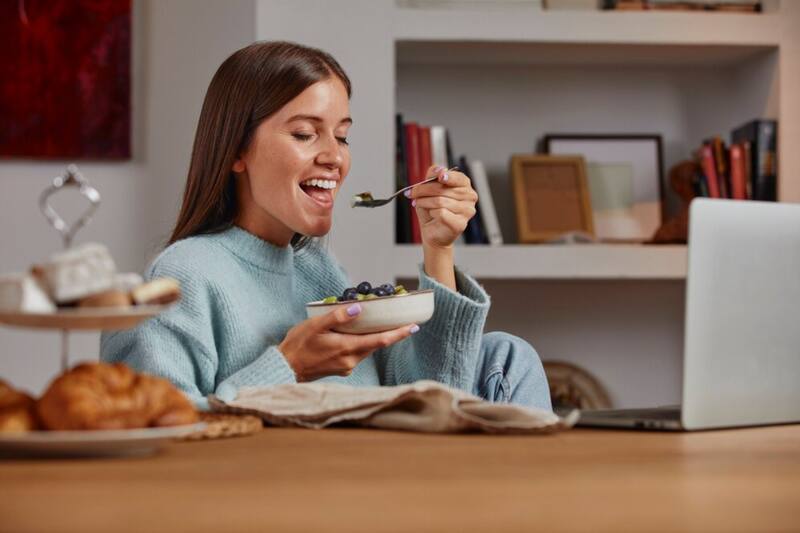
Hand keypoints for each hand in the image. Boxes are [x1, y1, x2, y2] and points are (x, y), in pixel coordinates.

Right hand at [278, 303, 417, 381]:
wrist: (285, 367)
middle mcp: (351, 360)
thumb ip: (338, 317)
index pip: (380, 341)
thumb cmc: (298, 345)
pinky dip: (363, 342)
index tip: (414, 327)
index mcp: (347, 348)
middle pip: (377, 345)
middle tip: (403, 320)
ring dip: (377, 338)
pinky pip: (358, 353)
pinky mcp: (342, 368)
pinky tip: (359, 334)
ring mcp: (347, 366)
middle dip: (391, 333)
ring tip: (383, 324)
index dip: (399, 334)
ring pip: (368, 349)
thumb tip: (359, 308)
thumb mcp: (316, 325)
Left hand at [407, 165, 477, 247]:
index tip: (439, 176)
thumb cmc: (432, 210)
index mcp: (464, 186)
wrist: (432, 232)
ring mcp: (467, 211)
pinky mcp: (460, 223)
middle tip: (412, 193)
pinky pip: (441, 213)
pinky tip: (431, 215)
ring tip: (419, 204)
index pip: (458, 177)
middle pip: (443, 189)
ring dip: (424, 202)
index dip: (448, 176)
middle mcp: (470, 197)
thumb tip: (439, 168)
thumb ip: (433, 176)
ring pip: (440, 201)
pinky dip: (431, 213)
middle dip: (423, 190)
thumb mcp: (429, 189)